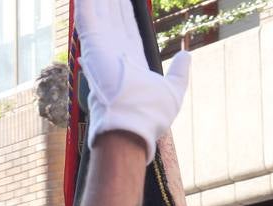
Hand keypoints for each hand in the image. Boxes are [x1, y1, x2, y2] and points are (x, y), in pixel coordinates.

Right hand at [76, 0, 190, 161]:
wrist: (131, 126)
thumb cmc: (150, 115)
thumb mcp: (173, 91)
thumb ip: (180, 72)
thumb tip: (187, 55)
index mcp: (133, 62)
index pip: (128, 30)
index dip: (126, 13)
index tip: (126, 0)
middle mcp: (116, 53)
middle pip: (114, 18)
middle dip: (113, 2)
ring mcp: (103, 48)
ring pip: (100, 12)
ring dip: (101, 0)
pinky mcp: (93, 45)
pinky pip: (87, 16)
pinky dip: (85, 4)